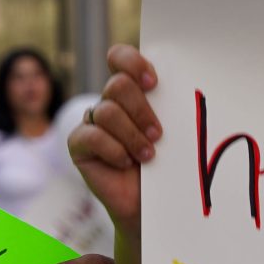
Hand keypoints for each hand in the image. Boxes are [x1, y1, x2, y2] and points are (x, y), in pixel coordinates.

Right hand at [67, 45, 161, 237]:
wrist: (150, 205)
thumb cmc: (165, 166)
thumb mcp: (170, 132)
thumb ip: (166, 108)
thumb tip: (183, 89)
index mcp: (131, 92)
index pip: (119, 58)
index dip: (132, 63)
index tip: (153, 83)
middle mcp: (109, 103)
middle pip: (118, 85)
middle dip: (141, 110)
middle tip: (158, 135)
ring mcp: (92, 122)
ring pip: (108, 111)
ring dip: (132, 135)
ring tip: (148, 155)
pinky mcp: (79, 145)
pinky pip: (92, 136)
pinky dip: (114, 149)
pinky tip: (125, 162)